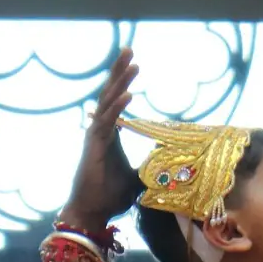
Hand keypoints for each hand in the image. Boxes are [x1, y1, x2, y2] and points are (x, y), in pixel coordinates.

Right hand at [60, 48, 140, 227]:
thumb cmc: (111, 196)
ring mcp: (95, 136)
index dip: (124, 81)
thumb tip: (170, 165)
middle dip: (120, 71)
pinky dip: (118, 108)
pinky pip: (107, 122)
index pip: (117, 100)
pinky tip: (129, 94)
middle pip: (110, 93)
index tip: (134, 63)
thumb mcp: (138, 177)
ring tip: (132, 62)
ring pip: (108, 102)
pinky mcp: (93, 147)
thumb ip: (149, 166)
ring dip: (121, 82)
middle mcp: (100, 130)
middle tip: (129, 49)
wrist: (92, 212)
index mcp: (110, 134)